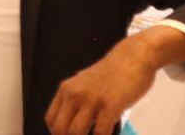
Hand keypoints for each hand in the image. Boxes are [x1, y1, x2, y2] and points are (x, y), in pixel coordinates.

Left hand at [44, 44, 158, 134]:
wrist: (133, 58)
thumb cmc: (113, 72)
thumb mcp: (85, 82)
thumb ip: (78, 99)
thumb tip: (73, 118)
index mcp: (66, 89)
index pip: (51, 119)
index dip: (57, 134)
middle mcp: (74, 94)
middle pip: (60, 129)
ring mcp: (92, 100)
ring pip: (76, 133)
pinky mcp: (110, 106)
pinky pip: (101, 133)